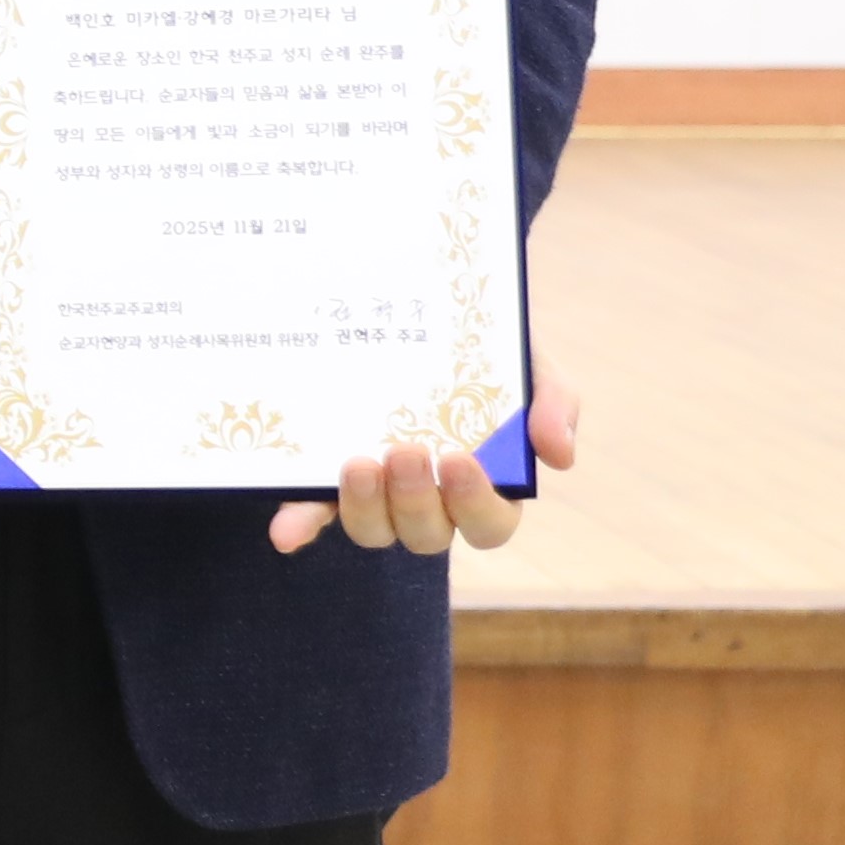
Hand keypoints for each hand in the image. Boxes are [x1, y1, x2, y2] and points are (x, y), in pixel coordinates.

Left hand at [269, 361, 580, 558]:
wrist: (419, 309)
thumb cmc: (483, 349)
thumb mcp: (526, 362)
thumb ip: (553, 402)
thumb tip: (559, 456)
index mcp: (484, 485)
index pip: (490, 524)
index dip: (476, 504)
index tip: (460, 460)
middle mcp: (430, 501)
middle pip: (428, 535)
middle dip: (416, 501)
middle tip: (405, 452)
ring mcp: (377, 494)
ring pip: (374, 531)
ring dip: (365, 508)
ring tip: (359, 461)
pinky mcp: (328, 481)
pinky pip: (314, 514)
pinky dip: (300, 526)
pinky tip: (285, 532)